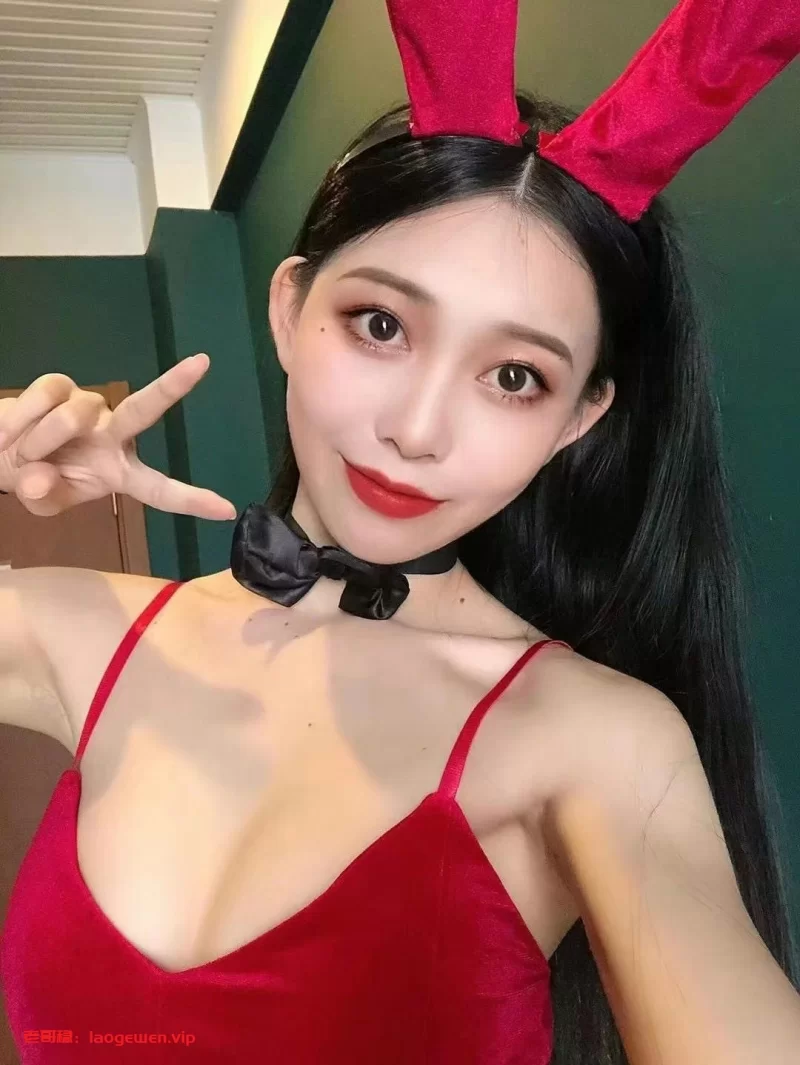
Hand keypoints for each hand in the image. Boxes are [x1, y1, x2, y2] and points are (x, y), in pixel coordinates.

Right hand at [0, 354, 236, 519]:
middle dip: (173, 386)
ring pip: (70, 417)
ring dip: (38, 442)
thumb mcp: (42, 501)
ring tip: (24, 455)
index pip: (160, 489)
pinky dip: (20, 421)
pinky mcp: (61, 385)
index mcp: (120, 472)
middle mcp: (114, 434)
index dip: (190, 500)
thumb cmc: (39, 479)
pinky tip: (11, 433)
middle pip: (146, 409)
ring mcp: (89, 407)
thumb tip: (38, 479)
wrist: (3, 451)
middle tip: (202, 363)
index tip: (226, 510)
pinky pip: (44, 397)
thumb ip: (44, 496)